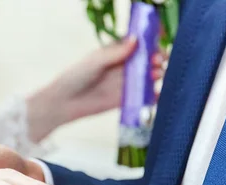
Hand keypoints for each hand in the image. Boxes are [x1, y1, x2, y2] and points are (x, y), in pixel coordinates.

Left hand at [28, 38, 167, 140]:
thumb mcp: (96, 61)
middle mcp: (122, 67)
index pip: (137, 45)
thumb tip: (136, 40)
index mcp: (115, 53)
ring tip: (156, 74)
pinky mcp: (124, 100)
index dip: (149, 43)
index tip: (158, 42)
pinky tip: (157, 92)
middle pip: (146, 60)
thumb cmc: (76, 77)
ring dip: (156, 74)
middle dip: (156, 58)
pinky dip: (152, 95)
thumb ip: (115, 53)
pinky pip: (142, 96)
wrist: (65, 102)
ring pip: (146, 77)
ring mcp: (124, 83)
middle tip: (160, 60)